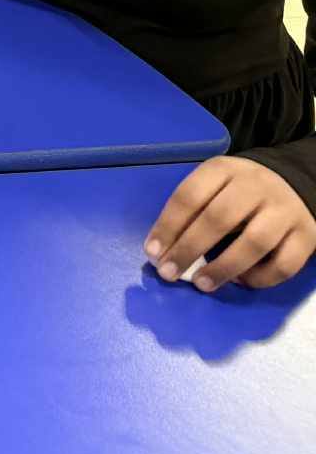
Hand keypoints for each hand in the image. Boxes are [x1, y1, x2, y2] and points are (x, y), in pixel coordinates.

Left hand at [145, 157, 315, 292]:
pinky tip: (240, 282)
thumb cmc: (239, 190)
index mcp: (224, 170)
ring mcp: (285, 211)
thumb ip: (192, 210)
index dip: (168, 226)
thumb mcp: (214, 184)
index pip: (190, 196)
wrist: (295, 182)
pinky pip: (285, 264)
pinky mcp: (308, 235)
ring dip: (224, 267)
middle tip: (169, 273)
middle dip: (189, 249)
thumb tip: (164, 251)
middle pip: (219, 219)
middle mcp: (256, 187)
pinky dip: (261, 278)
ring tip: (202, 284)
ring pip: (254, 243)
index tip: (153, 253)